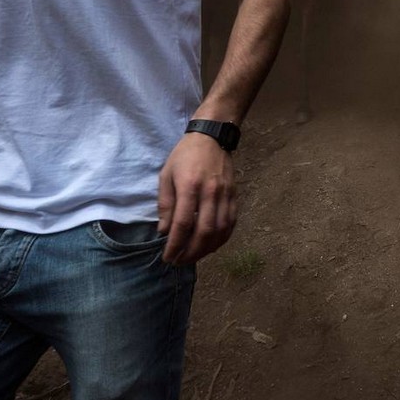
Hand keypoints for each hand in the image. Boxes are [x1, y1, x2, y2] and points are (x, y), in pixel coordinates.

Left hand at [157, 132, 237, 263]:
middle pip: (204, 232)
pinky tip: (212, 246)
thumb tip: (165, 231)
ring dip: (207, 249)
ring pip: (220, 230)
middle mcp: (210, 193)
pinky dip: (222, 238)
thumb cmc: (184, 156)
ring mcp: (226, 195)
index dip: (175, 245)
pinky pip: (232, 223)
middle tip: (180, 261)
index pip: (182, 224)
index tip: (167, 257)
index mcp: (189, 186)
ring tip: (194, 257)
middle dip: (191, 252)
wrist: (211, 137)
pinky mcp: (235, 196)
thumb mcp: (166, 175)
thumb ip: (165, 204)